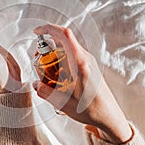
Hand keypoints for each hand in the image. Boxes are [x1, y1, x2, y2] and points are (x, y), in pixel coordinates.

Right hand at [33, 24, 131, 143]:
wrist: (109, 116)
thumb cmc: (93, 110)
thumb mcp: (65, 104)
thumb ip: (46, 93)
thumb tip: (35, 84)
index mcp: (80, 63)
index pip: (65, 35)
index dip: (49, 28)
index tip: (37, 31)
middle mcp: (85, 58)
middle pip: (63, 40)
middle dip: (46, 45)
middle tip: (37, 57)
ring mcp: (87, 61)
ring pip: (66, 47)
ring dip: (52, 53)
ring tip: (45, 69)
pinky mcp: (87, 66)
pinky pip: (70, 55)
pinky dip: (59, 59)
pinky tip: (56, 75)